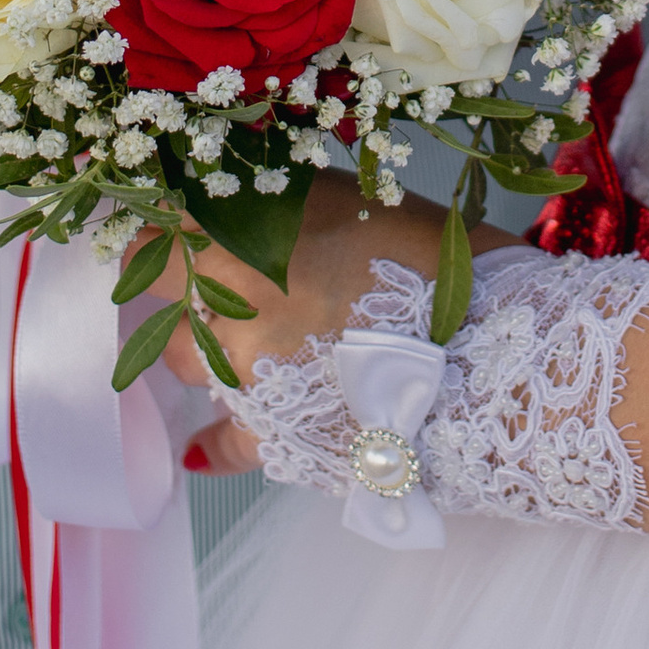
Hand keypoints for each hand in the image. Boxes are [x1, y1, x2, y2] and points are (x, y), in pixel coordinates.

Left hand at [161, 184, 452, 473]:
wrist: (491, 357)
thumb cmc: (442, 267)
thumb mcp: (363, 203)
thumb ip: (289, 203)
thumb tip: (244, 201)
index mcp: (251, 230)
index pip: (162, 220)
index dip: (170, 221)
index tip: (181, 221)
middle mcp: (231, 294)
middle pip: (157, 283)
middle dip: (172, 276)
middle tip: (206, 273)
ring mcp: (243, 369)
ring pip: (183, 356)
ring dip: (203, 344)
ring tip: (248, 338)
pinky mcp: (268, 435)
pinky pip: (221, 441)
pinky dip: (213, 441)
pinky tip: (199, 447)